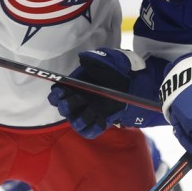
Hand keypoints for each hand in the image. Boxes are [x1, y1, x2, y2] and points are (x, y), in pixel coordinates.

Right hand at [48, 48, 164, 138]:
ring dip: (80, 118)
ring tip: (92, 111)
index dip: (56, 94)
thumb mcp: (108, 60)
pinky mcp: (99, 122)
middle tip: (80, 98)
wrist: (134, 82)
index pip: (56, 94)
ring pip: (75, 122)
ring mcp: (88, 112)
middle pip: (63, 109)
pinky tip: (101, 119)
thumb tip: (84, 59)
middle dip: (68, 105)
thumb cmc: (118, 69)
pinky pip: (89, 131)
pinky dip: (93, 128)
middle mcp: (78, 101)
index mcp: (74, 86)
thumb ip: (95, 59)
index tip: (62, 91)